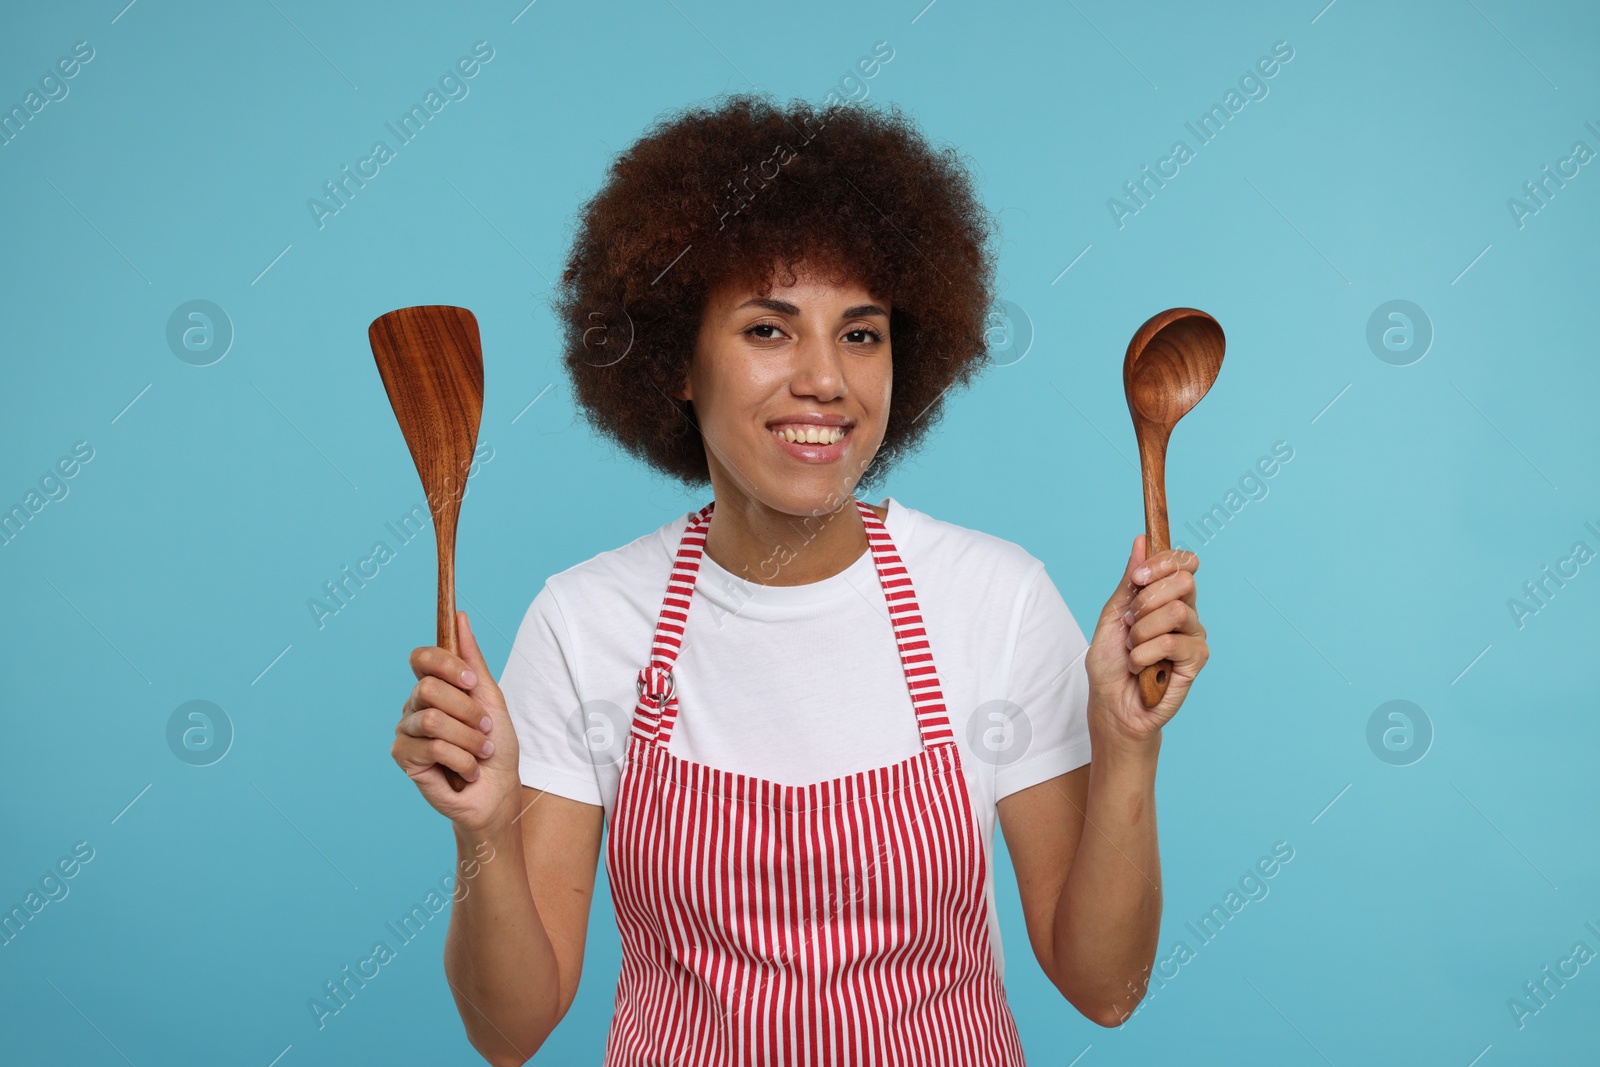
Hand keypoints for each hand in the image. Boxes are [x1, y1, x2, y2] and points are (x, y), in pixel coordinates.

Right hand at [393, 611, 521, 833]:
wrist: (497, 791)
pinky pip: (432, 748)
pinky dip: (462, 760)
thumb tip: (460, 617)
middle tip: (485, 728)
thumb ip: (472, 661)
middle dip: (467, 711)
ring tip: (480, 753)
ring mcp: (406, 730)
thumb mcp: (491, 699)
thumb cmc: (496, 746)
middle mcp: (415, 705)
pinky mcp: (404, 757)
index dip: (445, 664)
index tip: (470, 681)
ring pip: (432, 720)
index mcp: (435, 687)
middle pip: (428, 688)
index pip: (422, 657)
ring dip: (469, 739)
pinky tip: (467, 771)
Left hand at [1084, 535, 1208, 751]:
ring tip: (1133, 649)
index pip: (1183, 563)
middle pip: (1185, 581)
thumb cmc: (1111, 663)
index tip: (1138, 578)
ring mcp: (1193, 636)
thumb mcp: (1112, 615)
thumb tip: (1142, 541)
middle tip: (1130, 623)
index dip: (1163, 562)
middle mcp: (1185, 613)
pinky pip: (1174, 642)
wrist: (1111, 705)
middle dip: (1148, 599)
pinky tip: (1140, 666)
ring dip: (1143, 631)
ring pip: (1177, 611)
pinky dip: (1146, 653)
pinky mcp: (1196, 660)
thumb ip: (1129, 581)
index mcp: (1166, 598)